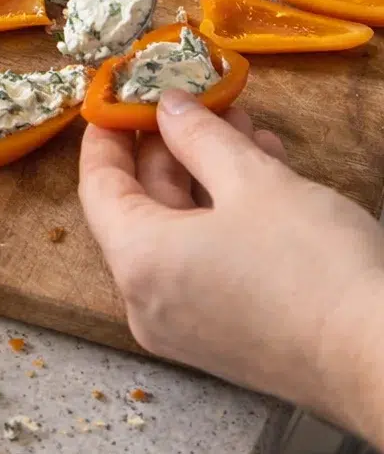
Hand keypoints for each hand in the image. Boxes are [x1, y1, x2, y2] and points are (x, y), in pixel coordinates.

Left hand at [78, 92, 383, 449]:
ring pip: (181, 231)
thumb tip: (168, 107)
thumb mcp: (253, 180)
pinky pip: (206, 261)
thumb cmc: (311, 268)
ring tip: (242, 128)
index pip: (98, 185)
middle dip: (173, 147)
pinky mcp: (226, 337)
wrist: (379, 358)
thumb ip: (199, 136)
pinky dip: (224, 215)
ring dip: (208, 174)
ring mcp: (187, 326)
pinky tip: (262, 173)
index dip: (108, 133)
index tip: (121, 94)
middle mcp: (149, 302)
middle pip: (141, 206)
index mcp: (138, 263)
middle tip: (198, 101)